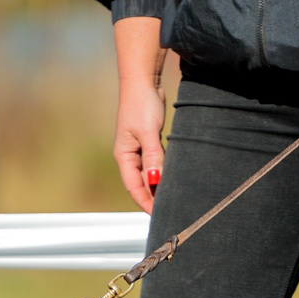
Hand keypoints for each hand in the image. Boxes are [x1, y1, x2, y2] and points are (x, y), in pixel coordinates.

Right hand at [112, 17, 166, 213]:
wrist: (143, 81)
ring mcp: (139, 148)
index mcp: (124, 155)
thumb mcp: (148, 132)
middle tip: (170, 211)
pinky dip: (164, 172)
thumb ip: (153, 157)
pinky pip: (156, 163)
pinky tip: (174, 179)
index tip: (159, 216)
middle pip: (141, 184)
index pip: (134, 187)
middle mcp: (130, 155)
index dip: (146, 203)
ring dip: (160, 186)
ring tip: (174, 199)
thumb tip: (156, 181)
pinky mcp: (149, 141)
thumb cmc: (142, 104)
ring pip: (150, 174)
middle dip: (153, 199)